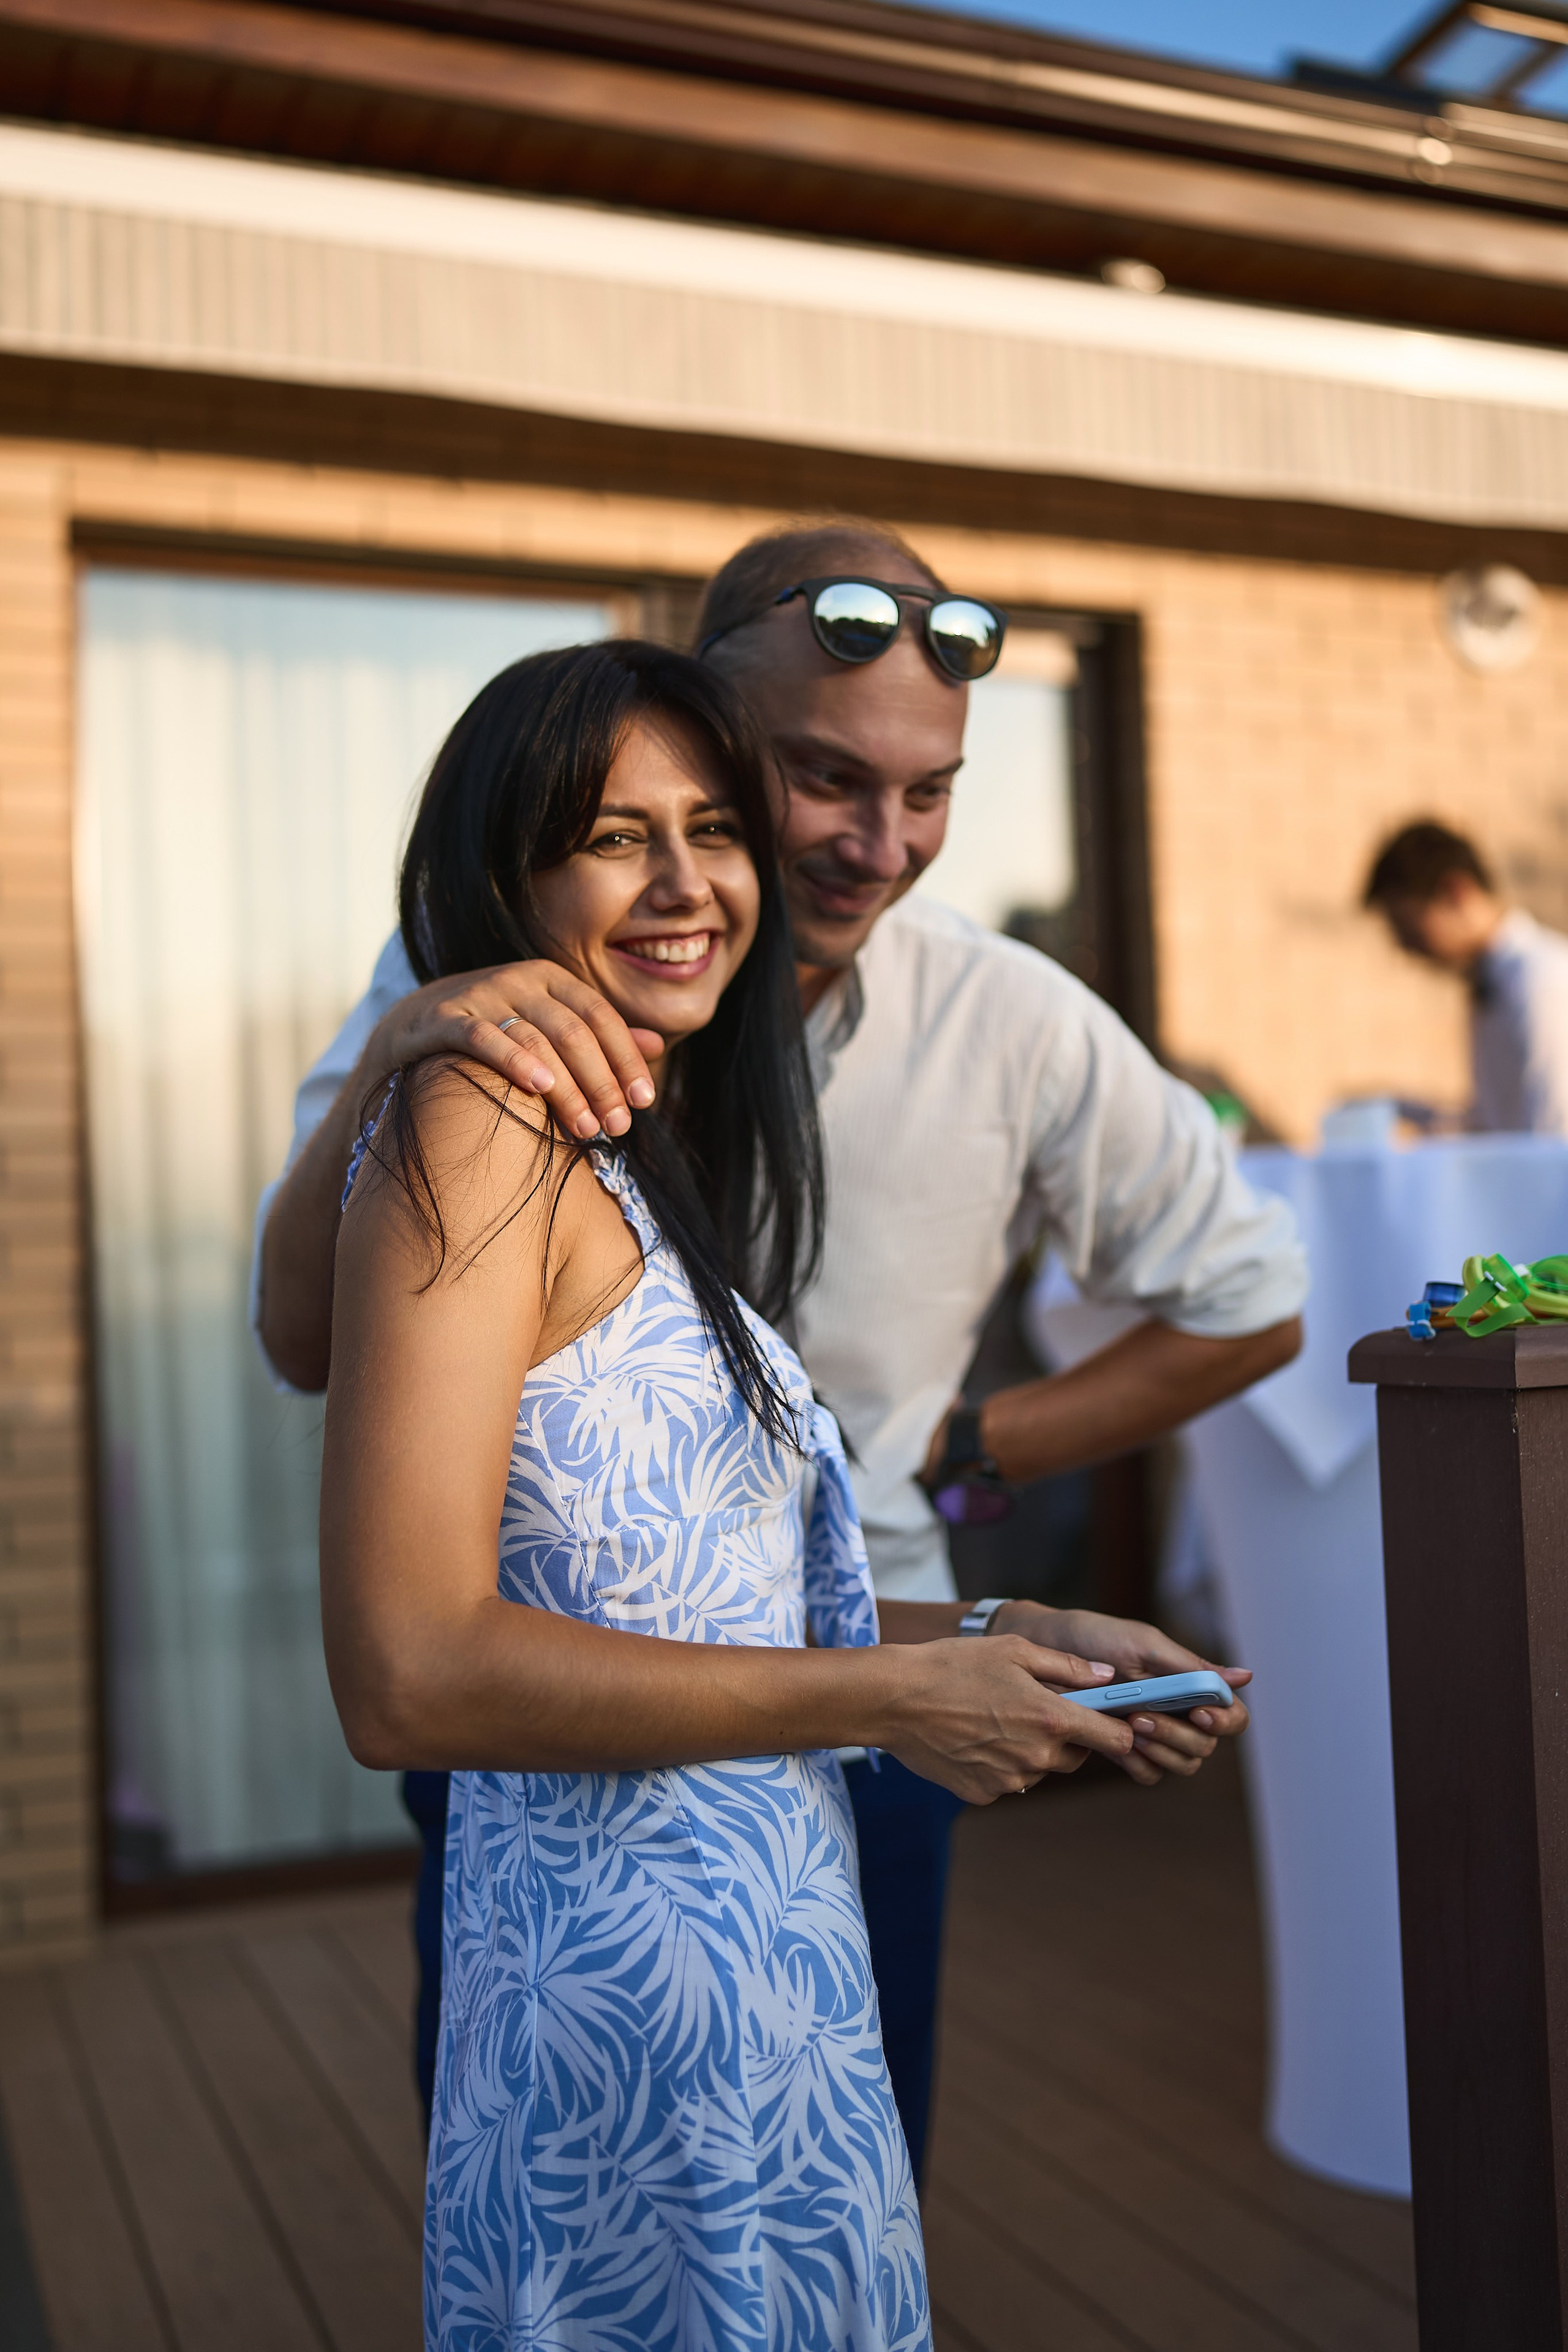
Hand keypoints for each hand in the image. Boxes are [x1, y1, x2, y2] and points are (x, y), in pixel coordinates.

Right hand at [361, 962, 662, 1142]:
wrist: (411, 1026)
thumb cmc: (495, 1030)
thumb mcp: (549, 1026)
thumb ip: (599, 1035)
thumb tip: (657, 1045)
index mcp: (551, 979)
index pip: (601, 1017)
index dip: (626, 1059)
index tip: (644, 1102)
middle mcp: (518, 978)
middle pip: (574, 1031)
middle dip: (602, 1083)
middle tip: (618, 1128)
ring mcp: (479, 994)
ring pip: (536, 1038)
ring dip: (567, 1087)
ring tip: (587, 1127)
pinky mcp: (443, 1017)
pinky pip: (482, 1037)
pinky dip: (514, 1060)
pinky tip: (538, 1088)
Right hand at [878, 1636, 1135, 1804]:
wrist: (894, 1699)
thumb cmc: (954, 1665)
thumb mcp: (1014, 1651)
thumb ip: (1067, 1667)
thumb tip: (1107, 1677)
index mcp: (1051, 1719)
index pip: (1115, 1740)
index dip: (1119, 1729)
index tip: (1111, 1718)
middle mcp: (1037, 1758)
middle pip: (1077, 1757)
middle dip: (1068, 1736)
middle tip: (1035, 1707)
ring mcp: (1010, 1781)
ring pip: (1041, 1769)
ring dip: (1033, 1750)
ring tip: (996, 1718)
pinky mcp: (984, 1793)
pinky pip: (1008, 1781)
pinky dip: (1000, 1763)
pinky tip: (975, 1738)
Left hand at [993, 1602, 1250, 1786]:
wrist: (1045, 1649)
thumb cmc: (1097, 1638)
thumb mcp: (1144, 1646)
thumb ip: (1191, 1667)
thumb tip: (1246, 1676)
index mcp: (1190, 1685)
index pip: (1232, 1716)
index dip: (1224, 1721)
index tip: (1199, 1712)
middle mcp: (1178, 1713)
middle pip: (1206, 1745)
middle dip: (1178, 1735)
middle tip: (1140, 1718)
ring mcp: (1153, 1734)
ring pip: (1183, 1764)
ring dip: (1161, 1750)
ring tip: (1128, 1725)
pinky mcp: (1125, 1750)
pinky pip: (1149, 1774)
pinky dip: (1140, 1763)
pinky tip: (1120, 1744)